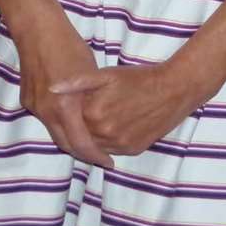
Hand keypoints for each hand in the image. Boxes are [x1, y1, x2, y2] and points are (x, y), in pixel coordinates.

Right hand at [9, 12, 111, 167]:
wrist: (36, 28)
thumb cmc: (69, 46)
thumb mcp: (90, 75)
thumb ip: (92, 103)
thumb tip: (102, 123)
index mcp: (64, 106)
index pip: (80, 144)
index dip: (95, 157)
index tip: (108, 162)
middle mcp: (46, 111)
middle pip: (65, 144)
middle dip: (83, 153)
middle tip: (101, 157)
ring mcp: (34, 106)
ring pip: (54, 132)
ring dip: (71, 138)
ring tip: (89, 141)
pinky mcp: (27, 99)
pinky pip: (45, 119)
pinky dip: (59, 124)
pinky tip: (71, 120)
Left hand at [51, 60, 212, 157]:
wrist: (174, 90)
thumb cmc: (139, 79)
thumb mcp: (107, 75)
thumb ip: (77, 83)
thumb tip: (52, 89)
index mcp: (93, 113)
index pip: (70, 118)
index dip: (75, 108)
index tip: (81, 100)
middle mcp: (104, 133)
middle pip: (82, 133)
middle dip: (83, 123)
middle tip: (95, 108)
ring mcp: (119, 145)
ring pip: (96, 144)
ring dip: (94, 134)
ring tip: (106, 115)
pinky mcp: (132, 150)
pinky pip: (112, 149)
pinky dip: (109, 140)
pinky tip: (115, 125)